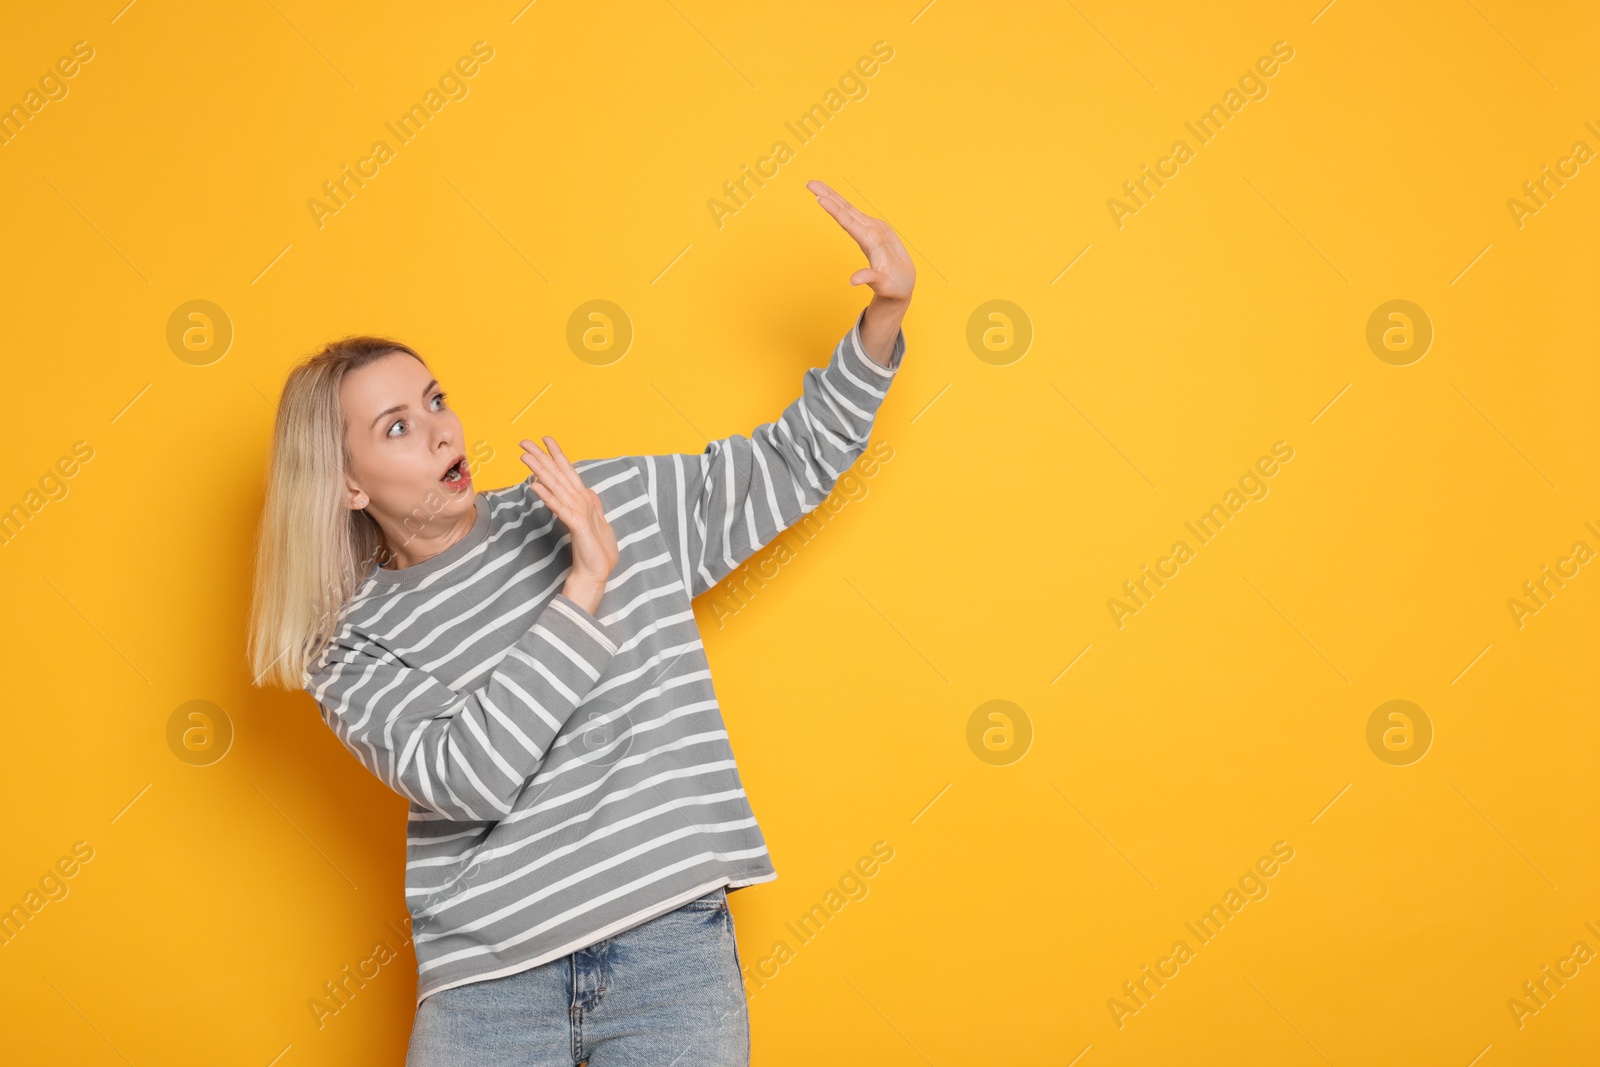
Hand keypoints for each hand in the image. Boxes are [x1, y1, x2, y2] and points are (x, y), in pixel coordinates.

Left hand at [519, 435, 617, 614]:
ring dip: (540, 470)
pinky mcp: (578, 526)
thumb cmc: (594, 551)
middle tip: (524, 441)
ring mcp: (580, 513)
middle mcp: (582, 502)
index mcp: (584, 500)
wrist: (596, 574)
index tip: (545, 439)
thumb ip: (591, 506)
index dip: (557, 455)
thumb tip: (588, 491)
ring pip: (557, 486)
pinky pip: (559, 508)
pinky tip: (534, 486)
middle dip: (542, 456)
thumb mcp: (592, 524)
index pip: (568, 472)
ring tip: (525, 457)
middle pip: (560, 474)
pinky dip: (547, 496)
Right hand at [806, 180, 915, 303]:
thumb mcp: (885, 286)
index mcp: (876, 241)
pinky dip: (839, 204)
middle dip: (829, 195)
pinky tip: (830, 197)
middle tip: (810, 183)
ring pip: (849, 209)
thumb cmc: (895, 285)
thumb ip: (871, 279)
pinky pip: (852, 214)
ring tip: (815, 186)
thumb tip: (853, 280)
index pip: (851, 223)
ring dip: (832, 196)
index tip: (820, 199)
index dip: (835, 211)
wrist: (905, 283)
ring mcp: (874, 228)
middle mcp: (875, 230)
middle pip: (848, 210)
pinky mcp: (871, 229)